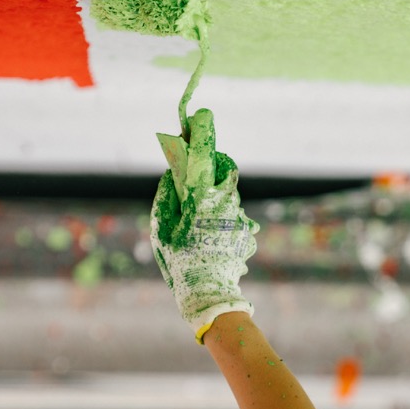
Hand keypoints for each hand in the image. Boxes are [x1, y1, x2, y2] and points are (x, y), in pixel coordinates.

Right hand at [150, 108, 258, 341]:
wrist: (211, 294)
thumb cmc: (180, 260)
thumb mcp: (163, 227)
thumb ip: (168, 194)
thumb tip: (174, 171)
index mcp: (202, 196)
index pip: (202, 153)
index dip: (201, 130)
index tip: (200, 114)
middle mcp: (226, 200)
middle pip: (220, 168)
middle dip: (207, 166)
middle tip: (190, 183)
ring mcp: (240, 215)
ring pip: (226, 192)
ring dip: (212, 197)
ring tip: (197, 228)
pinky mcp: (247, 228)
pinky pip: (231, 214)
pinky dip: (220, 220)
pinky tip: (209, 243)